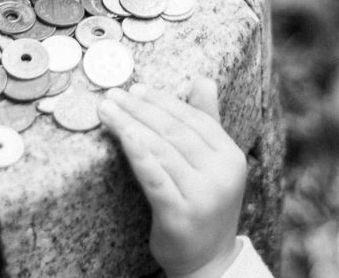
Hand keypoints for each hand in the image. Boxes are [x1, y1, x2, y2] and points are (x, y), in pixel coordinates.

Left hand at [99, 79, 246, 277]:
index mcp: (231, 156)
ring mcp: (203, 196)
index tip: (136, 88)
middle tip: (114, 94)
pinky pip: (155, 178)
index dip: (163, 101)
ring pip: (161, 150)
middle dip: (141, 109)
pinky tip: (122, 136)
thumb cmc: (204, 206)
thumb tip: (202, 79)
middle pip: (175, 131)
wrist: (207, 262)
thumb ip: (208, 121)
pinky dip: (138, 154)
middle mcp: (222, 174)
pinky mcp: (180, 215)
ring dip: (130, 125)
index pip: (194, 118)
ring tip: (107, 111)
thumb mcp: (213, 164)